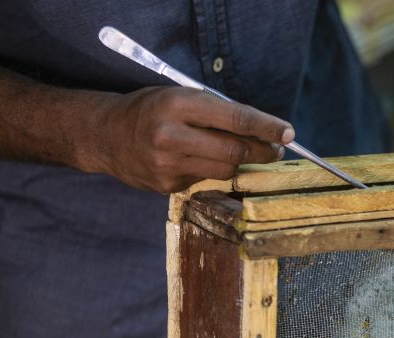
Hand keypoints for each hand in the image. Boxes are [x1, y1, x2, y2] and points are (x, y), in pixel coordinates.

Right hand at [87, 87, 293, 192]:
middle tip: (276, 149)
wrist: (104, 135)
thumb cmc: (151, 109)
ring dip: (241, 164)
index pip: (236, 119)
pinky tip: (200, 160)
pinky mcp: (165, 186)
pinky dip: (212, 171)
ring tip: (243, 153)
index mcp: (177, 104)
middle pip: (235, 152)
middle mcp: (171, 135)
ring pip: (225, 171)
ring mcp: (167, 165)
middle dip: (263, 152)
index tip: (289, 133)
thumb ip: (218, 112)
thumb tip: (263, 131)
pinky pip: (205, 180)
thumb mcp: (180, 96)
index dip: (267, 128)